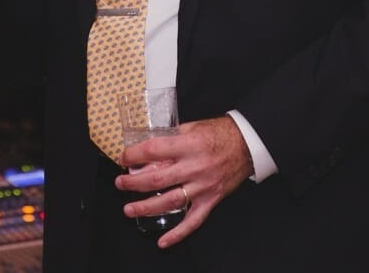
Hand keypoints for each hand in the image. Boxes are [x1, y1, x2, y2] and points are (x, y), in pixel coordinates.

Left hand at [115, 115, 252, 248]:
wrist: (248, 144)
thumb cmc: (220, 133)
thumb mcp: (193, 127)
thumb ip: (171, 136)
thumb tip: (148, 146)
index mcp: (189, 145)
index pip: (154, 151)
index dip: (134, 155)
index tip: (123, 158)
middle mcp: (195, 167)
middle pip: (157, 179)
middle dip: (133, 183)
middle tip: (120, 183)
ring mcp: (203, 186)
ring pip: (170, 201)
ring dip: (146, 207)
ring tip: (129, 208)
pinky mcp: (211, 200)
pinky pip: (193, 221)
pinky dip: (178, 233)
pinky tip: (163, 241)